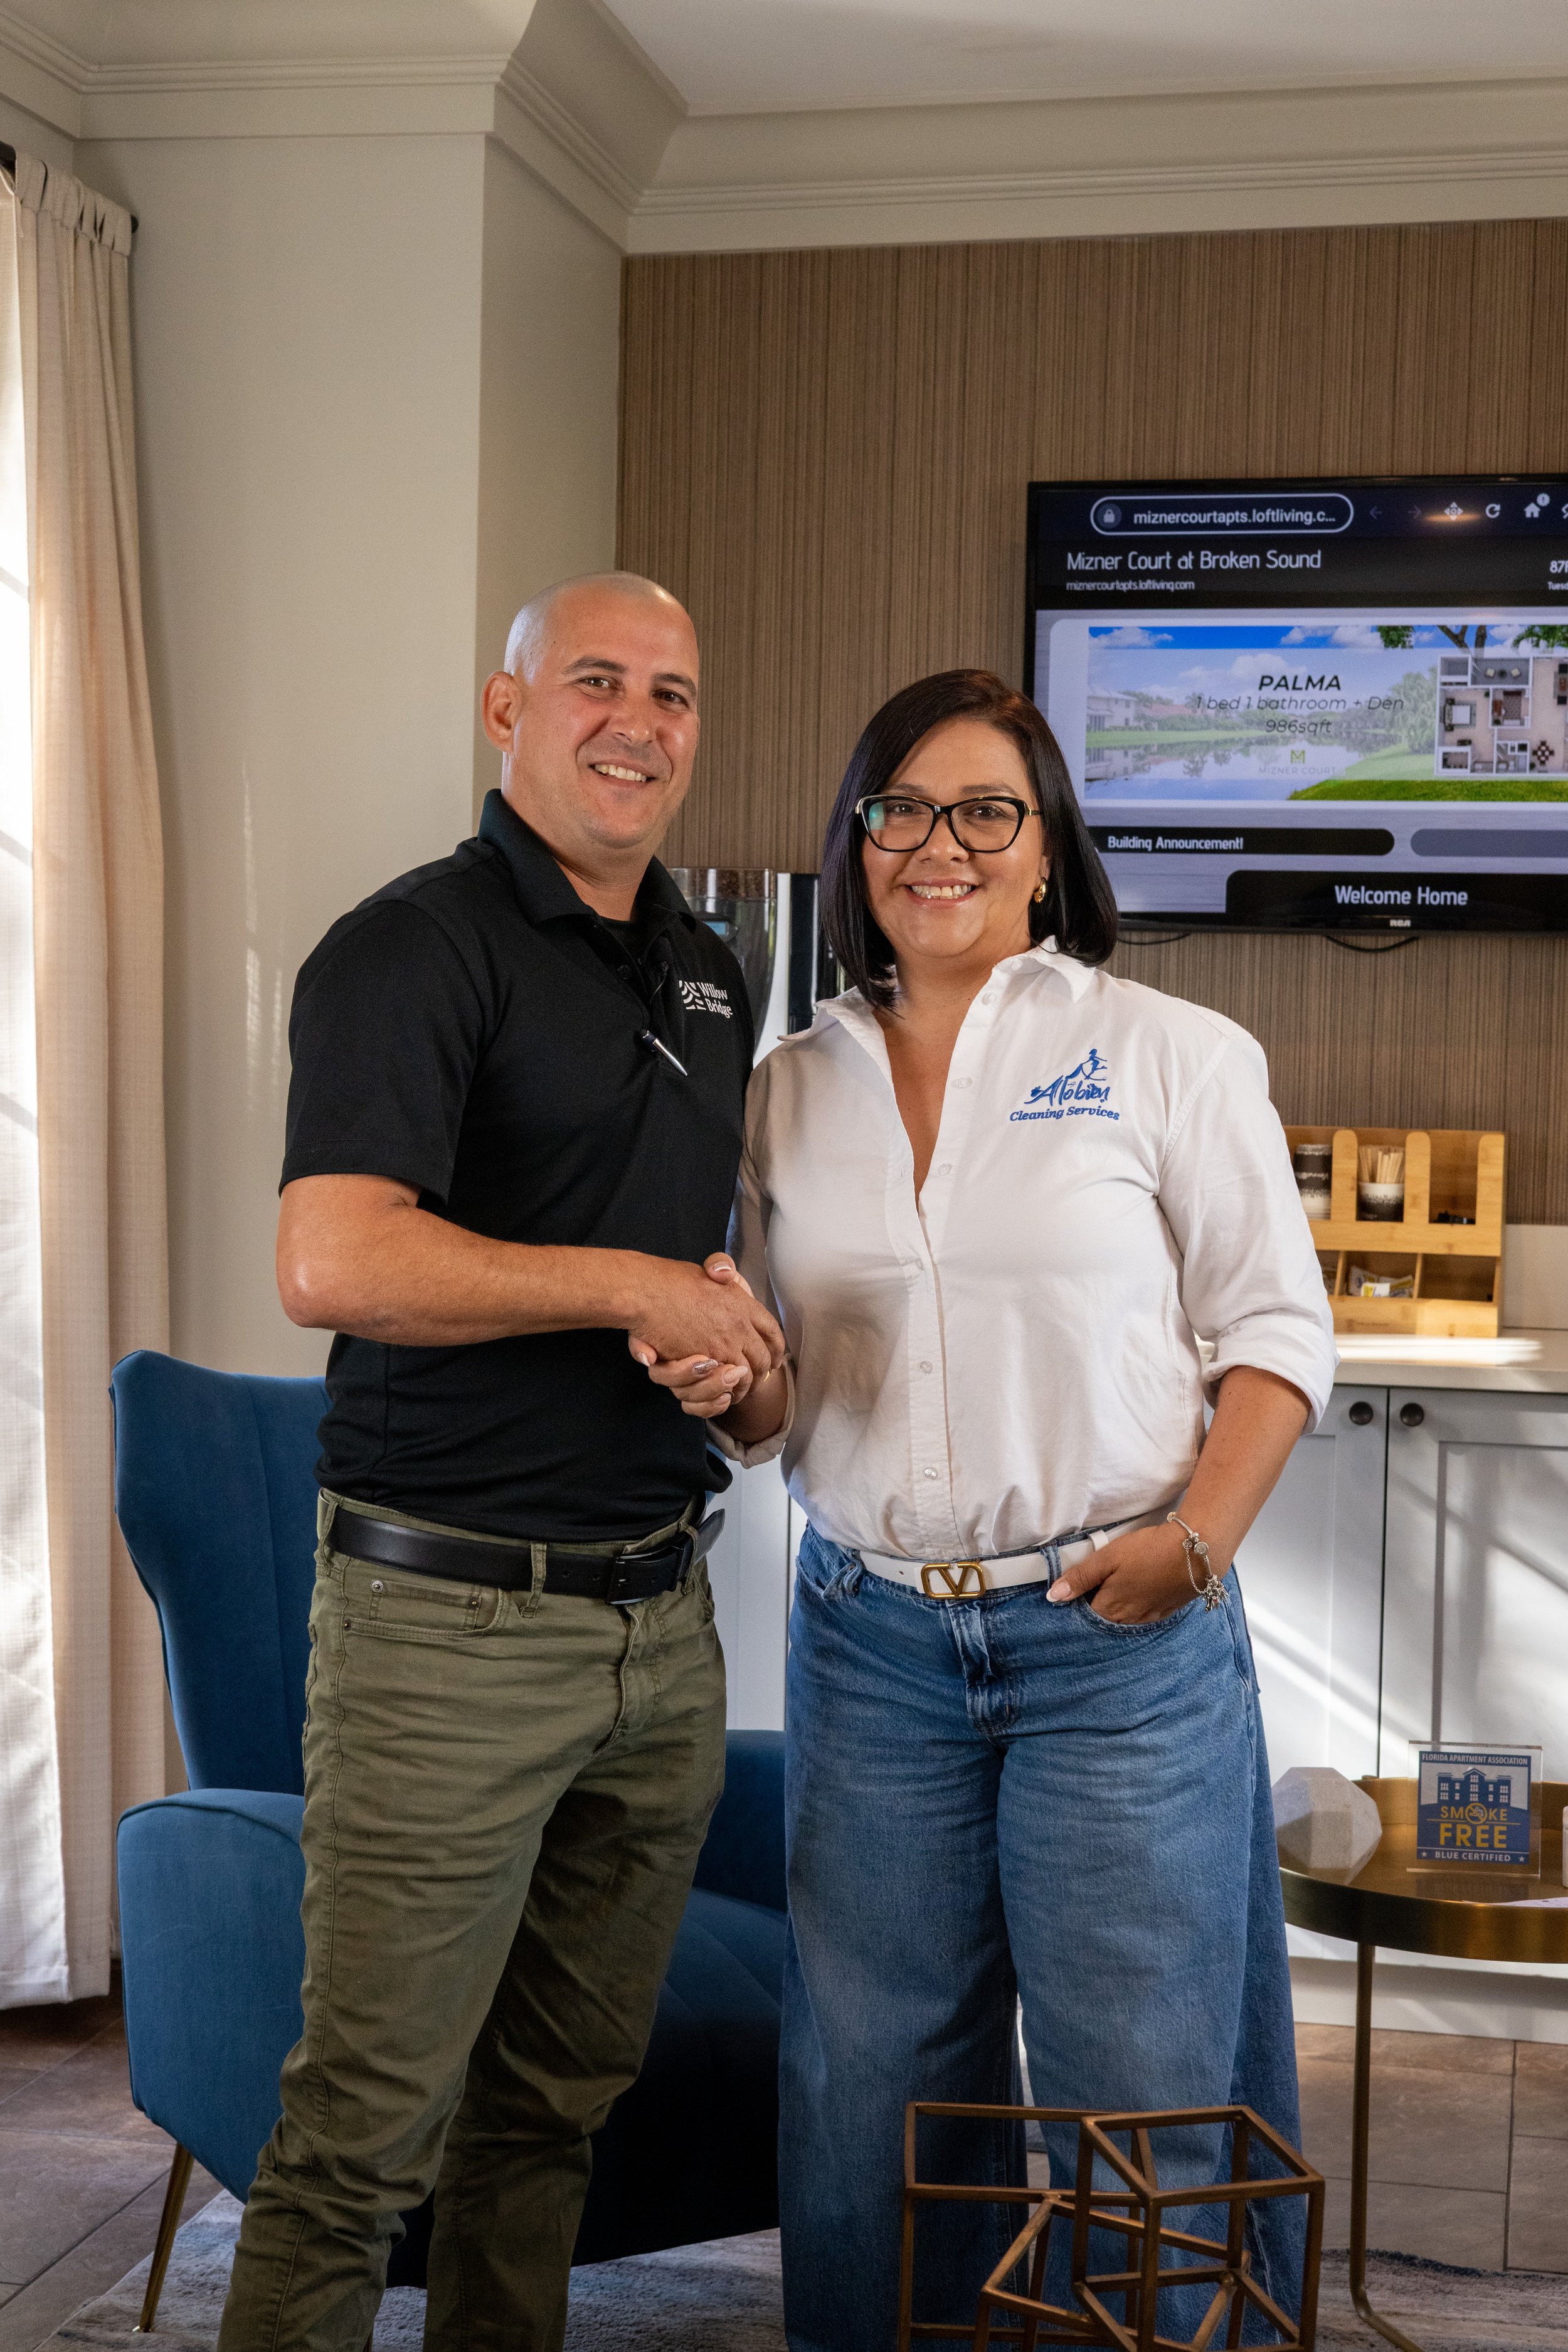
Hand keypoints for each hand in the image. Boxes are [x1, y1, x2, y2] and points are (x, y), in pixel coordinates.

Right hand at [624, 1252, 780, 1394]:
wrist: (646, 1292)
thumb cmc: (672, 1280)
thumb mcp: (706, 1268)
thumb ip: (721, 1267)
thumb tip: (723, 1274)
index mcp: (742, 1304)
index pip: (772, 1331)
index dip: (776, 1347)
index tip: (776, 1358)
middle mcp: (738, 1326)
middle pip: (763, 1358)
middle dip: (762, 1372)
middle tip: (757, 1378)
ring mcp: (722, 1346)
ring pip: (745, 1376)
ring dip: (743, 1386)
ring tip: (738, 1390)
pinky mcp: (704, 1363)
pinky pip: (726, 1386)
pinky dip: (726, 1393)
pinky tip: (724, 1394)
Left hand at [1046, 1523, 1204, 1622]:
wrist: (1194, 1553)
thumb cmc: (1148, 1551)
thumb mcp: (1108, 1558)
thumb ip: (1081, 1578)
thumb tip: (1054, 1596)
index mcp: (1110, 1608)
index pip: (1084, 1615)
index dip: (1078, 1602)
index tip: (1075, 1590)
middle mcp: (1128, 1619)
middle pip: (1104, 1619)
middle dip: (1097, 1608)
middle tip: (1095, 1587)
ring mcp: (1149, 1618)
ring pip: (1124, 1619)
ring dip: (1117, 1609)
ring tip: (1117, 1588)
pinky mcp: (1166, 1611)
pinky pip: (1144, 1616)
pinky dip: (1137, 1608)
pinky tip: (1139, 1593)